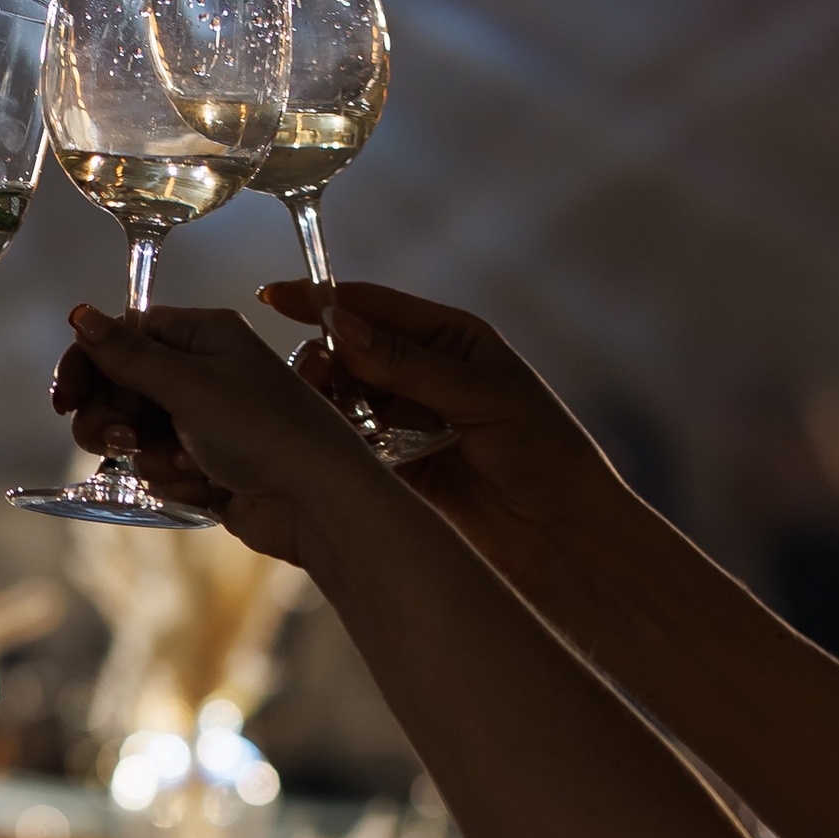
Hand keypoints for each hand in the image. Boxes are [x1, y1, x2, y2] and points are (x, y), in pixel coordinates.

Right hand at [53, 302, 363, 563]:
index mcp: (203, 336)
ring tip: (189, 466)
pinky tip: (212, 486)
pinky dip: (178, 482)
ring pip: (135, 437)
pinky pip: (160, 471)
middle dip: (114, 419)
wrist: (317, 503)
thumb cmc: (264, 430)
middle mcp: (202, 372)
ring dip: (155, 457)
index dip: (88, 364)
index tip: (64, 401)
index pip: (123, 335)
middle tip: (121, 440)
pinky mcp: (206, 466)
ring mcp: (203, 422)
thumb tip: (80, 313)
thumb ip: (128, 354)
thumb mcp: (189, 384)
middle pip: (119, 388)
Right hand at [255, 278, 624, 602]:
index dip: (323, 301)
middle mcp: (420, 378)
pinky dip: (329, 447)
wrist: (564, 540)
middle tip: (309, 380)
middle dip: (320, 361)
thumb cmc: (547, 455)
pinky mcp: (390, 473)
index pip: (374, 308)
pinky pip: (344, 449)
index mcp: (450, 341)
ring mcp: (401, 426)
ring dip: (320, 406)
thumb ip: (410, 364)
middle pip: (346, 354)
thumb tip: (340, 324)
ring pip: (337, 402)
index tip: (273, 297)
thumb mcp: (485, 396)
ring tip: (316, 419)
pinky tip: (322, 452)